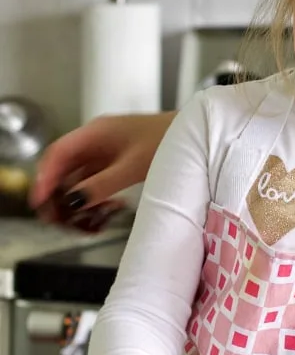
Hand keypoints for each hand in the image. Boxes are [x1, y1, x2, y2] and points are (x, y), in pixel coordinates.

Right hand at [29, 112, 175, 222]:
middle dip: (57, 193)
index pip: (59, 153)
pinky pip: (95, 181)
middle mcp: (97, 140)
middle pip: (64, 166)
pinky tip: (96, 213)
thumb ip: (102, 184)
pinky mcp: (118, 162)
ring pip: (79, 176)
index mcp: (96, 132)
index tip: (39, 200)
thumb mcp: (133, 166)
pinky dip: (92, 197)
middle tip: (56, 218)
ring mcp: (108, 151)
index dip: (45, 177)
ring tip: (76, 221)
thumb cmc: (170, 140)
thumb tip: (75, 200)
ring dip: (75, 198)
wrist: (196, 135)